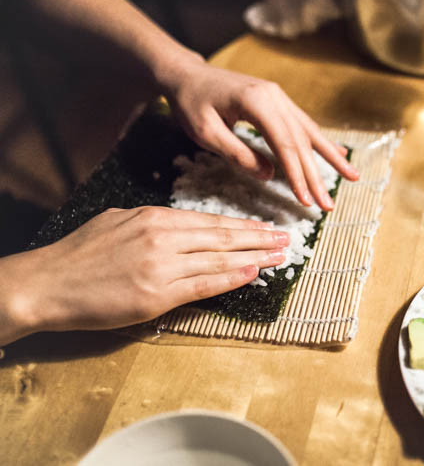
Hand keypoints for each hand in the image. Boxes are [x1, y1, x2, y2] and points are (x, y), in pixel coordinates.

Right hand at [0, 206, 288, 344]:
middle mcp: (163, 238)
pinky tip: (253, 274)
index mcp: (155, 218)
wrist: (46, 283)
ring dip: (255, 258)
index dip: (243, 226)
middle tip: (287, 239)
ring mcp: (161, 267)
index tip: (266, 227)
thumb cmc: (80, 253)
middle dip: (259, 239)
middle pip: (223, 238)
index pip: (211, 222)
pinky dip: (231, 279)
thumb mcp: (119, 221)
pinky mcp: (155, 295)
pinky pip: (203, 285)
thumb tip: (182, 228)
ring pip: (219, 260)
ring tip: (280, 257)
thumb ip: (153, 224)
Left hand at [160, 56, 358, 210]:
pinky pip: (304, 125)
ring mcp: (279, 98)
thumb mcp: (205, 132)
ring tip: (353, 178)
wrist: (187, 74)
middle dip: (316, 176)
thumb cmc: (191, 102)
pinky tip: (339, 155)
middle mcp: (275, 97)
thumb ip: (238, 153)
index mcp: (257, 102)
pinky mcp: (278, 102)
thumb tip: (270, 175)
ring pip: (310, 132)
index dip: (297, 175)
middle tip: (328, 205)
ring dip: (331, 158)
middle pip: (302, 142)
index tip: (306, 200)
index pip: (284, 145)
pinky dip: (322, 142)